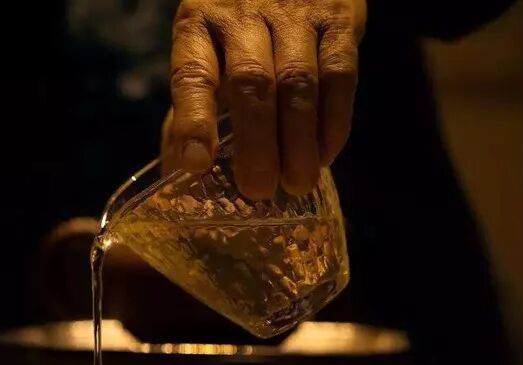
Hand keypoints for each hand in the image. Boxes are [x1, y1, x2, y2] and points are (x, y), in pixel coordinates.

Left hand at [162, 0, 365, 199]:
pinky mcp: (338, 19)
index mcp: (198, 24)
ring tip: (298, 183)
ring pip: (298, 81)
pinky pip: (339, 74)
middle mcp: (242, 14)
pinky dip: (333, 121)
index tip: (197, 164)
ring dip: (298, 140)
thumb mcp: (207, 47)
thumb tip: (182, 169)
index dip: (195, 119)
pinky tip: (325, 155)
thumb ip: (194, 101)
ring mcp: (294, 14)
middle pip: (251, 82)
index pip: (192, 72)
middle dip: (256, 143)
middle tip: (259, 189)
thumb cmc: (240, 27)